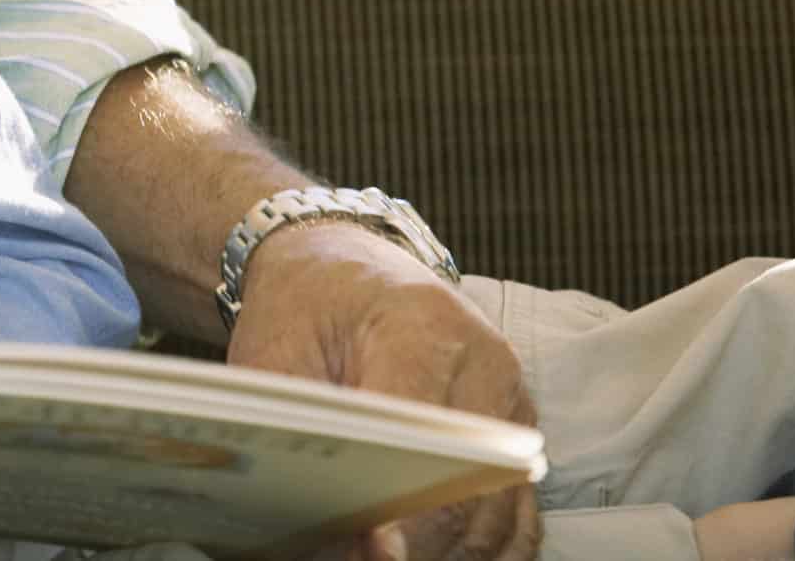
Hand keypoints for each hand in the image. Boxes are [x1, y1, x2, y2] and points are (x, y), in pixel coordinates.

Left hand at [224, 222, 538, 560]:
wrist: (341, 263)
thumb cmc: (305, 306)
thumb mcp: (277, 354)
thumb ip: (301, 435)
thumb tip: (330, 533)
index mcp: (422, 325)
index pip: (426, 431)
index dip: (405, 505)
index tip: (382, 554)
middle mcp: (485, 358)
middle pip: (472, 480)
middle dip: (426, 543)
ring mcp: (511, 393)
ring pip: (502, 505)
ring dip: (454, 551)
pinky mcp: (516, 423)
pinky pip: (518, 506)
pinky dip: (484, 546)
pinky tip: (442, 559)